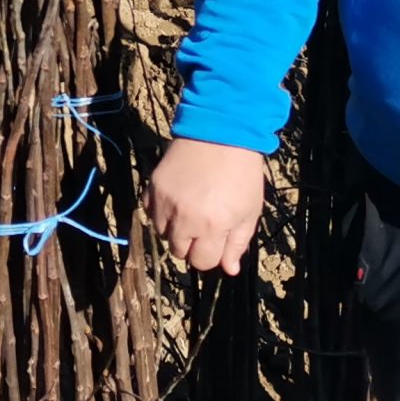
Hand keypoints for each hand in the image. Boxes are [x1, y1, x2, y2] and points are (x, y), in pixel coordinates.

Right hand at [144, 138, 266, 274]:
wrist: (221, 130)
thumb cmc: (241, 173)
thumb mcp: (249, 210)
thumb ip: (238, 243)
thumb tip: (228, 269)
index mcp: (212, 226)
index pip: (202, 262)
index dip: (211, 253)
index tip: (217, 239)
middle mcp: (185, 218)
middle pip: (179, 252)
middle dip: (192, 244)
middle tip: (204, 224)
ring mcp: (166, 202)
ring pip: (162, 234)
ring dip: (175, 229)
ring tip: (191, 209)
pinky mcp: (153, 187)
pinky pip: (150, 213)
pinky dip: (161, 212)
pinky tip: (177, 199)